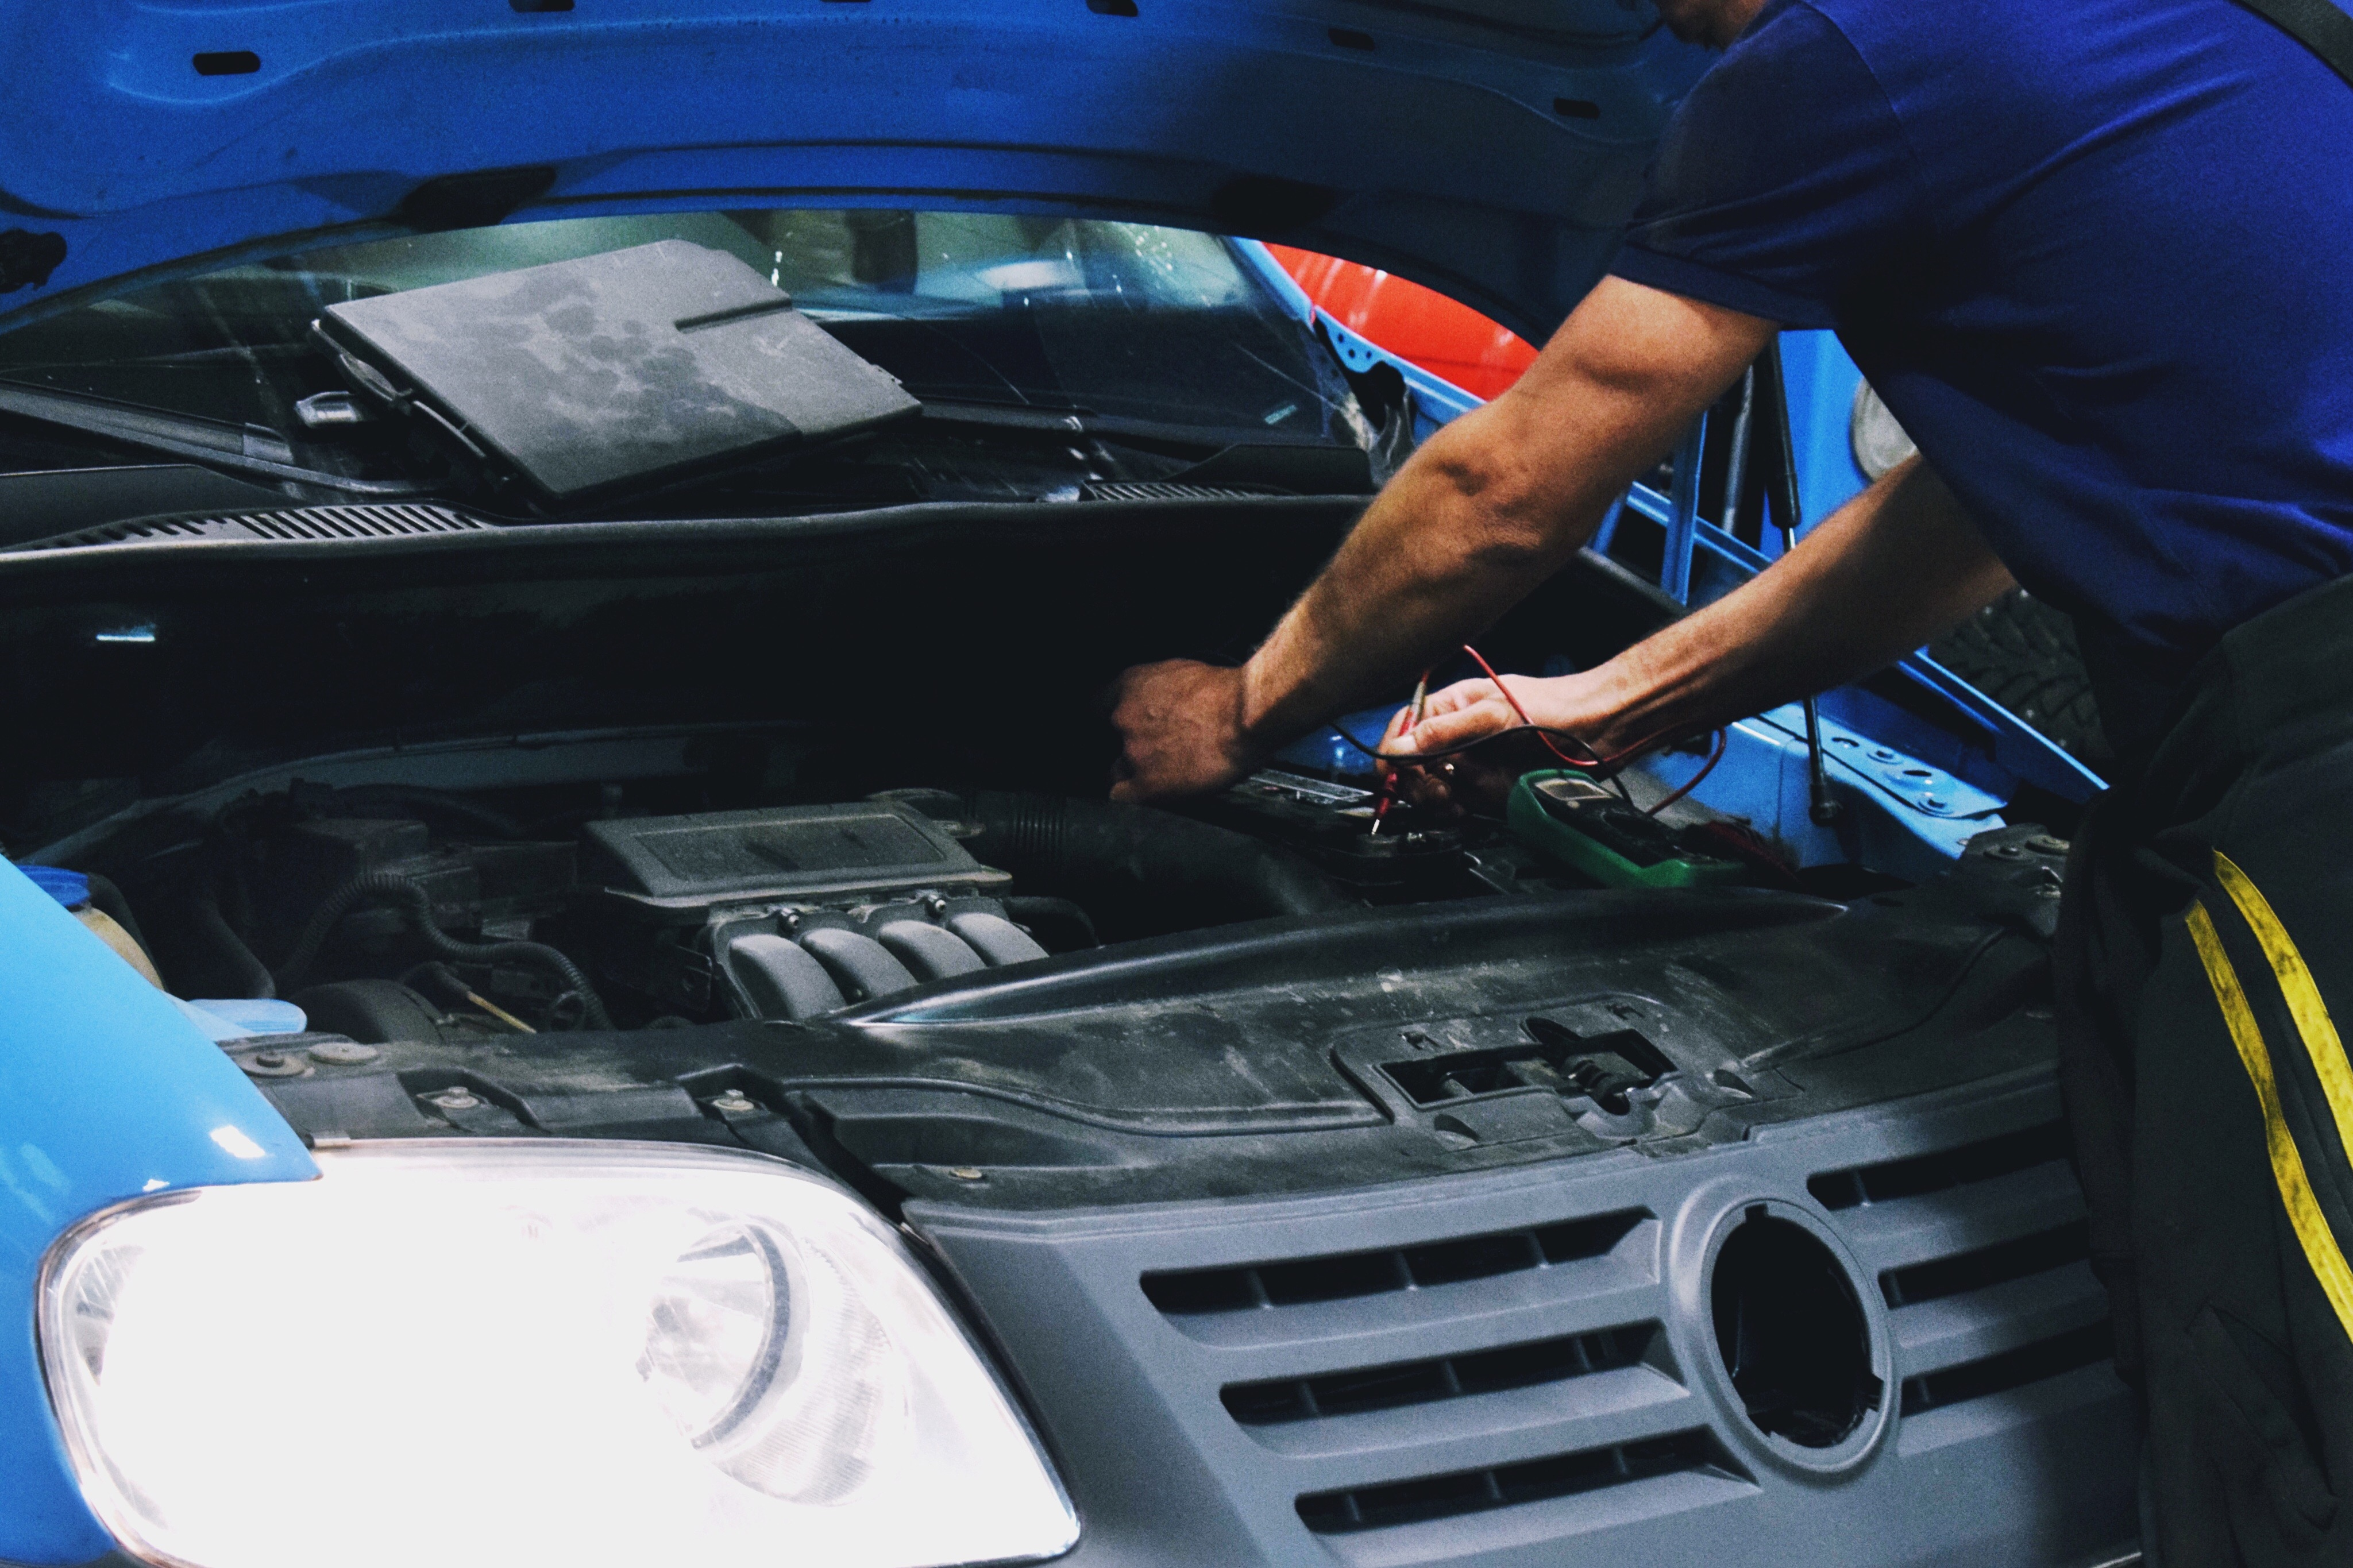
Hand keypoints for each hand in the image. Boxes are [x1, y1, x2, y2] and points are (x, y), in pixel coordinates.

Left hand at [1110, 660, 1259, 801]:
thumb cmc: (1226, 692)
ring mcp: (1133, 752)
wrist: (1246, 714)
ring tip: (1164, 771)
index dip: (1104, 721)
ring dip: (1134, 771)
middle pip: (1106, 741)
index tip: (1114, 729)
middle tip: (1154, 750)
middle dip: (1126, 747)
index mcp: (1129, 684)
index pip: (1094, 705)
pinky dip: (1133, 797)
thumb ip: (1155, 690)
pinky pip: (1122, 797)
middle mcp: (1123, 717)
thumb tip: (1155, 704)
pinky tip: (1151, 793)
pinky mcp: (1147, 784)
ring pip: (1116, 770)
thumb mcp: (1180, 672)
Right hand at [1383, 670, 1621, 813]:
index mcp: (1449, 707)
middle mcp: (1454, 738)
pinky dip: (1448, 813)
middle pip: (1409, 764)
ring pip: (1427, 788)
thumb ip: (1443, 732)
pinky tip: (1460, 812)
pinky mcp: (1482, 792)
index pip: (1404, 729)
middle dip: (1412, 781)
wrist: (1596, 732)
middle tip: (1433, 790)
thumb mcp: (1492, 715)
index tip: (1390, 774)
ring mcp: (1467, 766)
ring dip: (1430, 800)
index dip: (1392, 752)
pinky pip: (1451, 807)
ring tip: (1450, 802)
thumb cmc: (1551, 709)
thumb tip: (1398, 748)